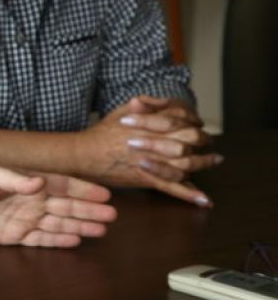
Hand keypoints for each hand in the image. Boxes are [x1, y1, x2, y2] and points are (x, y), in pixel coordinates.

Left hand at [0, 166, 116, 246]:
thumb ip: (15, 180)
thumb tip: (40, 182)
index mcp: (28, 183)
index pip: (62, 185)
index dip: (84, 190)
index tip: (105, 195)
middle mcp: (30, 200)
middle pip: (66, 206)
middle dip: (89, 211)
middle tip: (112, 217)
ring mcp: (24, 218)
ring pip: (58, 223)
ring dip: (79, 226)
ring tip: (101, 230)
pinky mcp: (15, 235)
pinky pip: (41, 239)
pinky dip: (59, 240)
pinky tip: (76, 241)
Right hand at [79, 99, 219, 205]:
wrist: (85, 155)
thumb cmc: (102, 133)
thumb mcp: (120, 111)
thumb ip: (142, 104)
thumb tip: (160, 100)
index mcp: (148, 123)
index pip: (180, 117)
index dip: (193, 118)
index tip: (198, 121)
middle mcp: (154, 141)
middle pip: (190, 137)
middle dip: (203, 138)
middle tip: (210, 140)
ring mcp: (152, 161)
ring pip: (187, 163)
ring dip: (204, 163)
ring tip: (214, 160)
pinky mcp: (147, 178)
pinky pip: (172, 187)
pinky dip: (190, 194)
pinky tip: (205, 200)